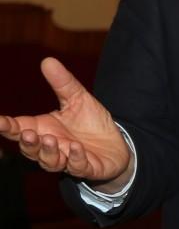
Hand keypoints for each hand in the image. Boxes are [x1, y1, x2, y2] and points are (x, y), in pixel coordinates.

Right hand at [0, 58, 131, 187]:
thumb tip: (47, 60)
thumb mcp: (79, 99)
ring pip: (50, 162)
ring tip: (49, 139)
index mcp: (43, 129)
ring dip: (48, 152)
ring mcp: (68, 160)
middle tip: (27, 133)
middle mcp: (52, 147)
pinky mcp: (88, 168)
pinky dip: (75, 159)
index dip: (5, 126)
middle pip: (31, 149)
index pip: (18, 128)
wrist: (118, 144)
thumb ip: (63, 83)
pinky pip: (78, 167)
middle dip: (27, 143)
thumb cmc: (92, 123)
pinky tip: (76, 149)